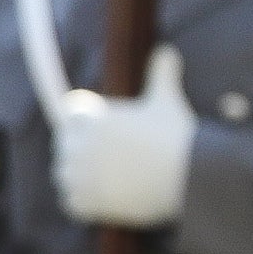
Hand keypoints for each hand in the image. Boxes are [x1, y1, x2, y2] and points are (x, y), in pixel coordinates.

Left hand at [53, 43, 195, 226]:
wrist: (188, 176)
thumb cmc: (176, 136)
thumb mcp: (167, 100)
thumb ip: (161, 74)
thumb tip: (166, 51)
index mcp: (91, 119)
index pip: (70, 115)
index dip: (83, 121)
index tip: (96, 129)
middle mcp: (78, 146)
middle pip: (64, 145)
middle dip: (78, 148)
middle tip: (101, 157)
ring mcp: (78, 176)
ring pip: (64, 175)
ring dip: (77, 176)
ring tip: (102, 178)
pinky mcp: (84, 202)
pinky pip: (70, 202)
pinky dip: (82, 202)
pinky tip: (101, 199)